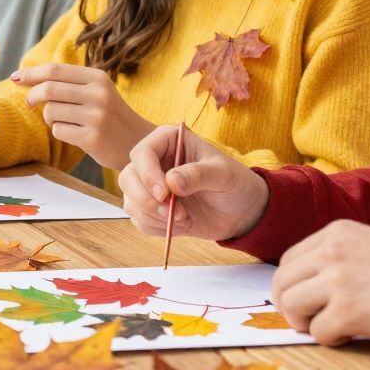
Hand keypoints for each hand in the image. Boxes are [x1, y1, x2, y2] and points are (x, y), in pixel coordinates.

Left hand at [11, 62, 154, 169]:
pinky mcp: (92, 138)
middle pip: (49, 89)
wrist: (139, 142)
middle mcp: (98, 94)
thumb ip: (67, 83)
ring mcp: (96, 116)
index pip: (55, 70)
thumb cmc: (109, 115)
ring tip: (63, 121)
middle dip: (32, 95)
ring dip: (48, 118)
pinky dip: (59, 132)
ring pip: (51, 111)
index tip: (15, 77)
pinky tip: (74, 134)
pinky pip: (58, 131)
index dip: (31, 73)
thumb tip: (24, 76)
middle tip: (29, 102)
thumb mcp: (97, 91)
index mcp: (98, 78)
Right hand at [118, 125, 268, 241]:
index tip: (165, 194)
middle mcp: (154, 162)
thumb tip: (171, 182)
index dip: (148, 174)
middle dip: (147, 200)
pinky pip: (139, 220)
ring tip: (184, 219)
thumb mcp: (223, 174)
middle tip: (173, 213)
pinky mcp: (151, 208)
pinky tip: (181, 225)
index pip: (142, 153)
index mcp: (168, 142)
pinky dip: (157, 227)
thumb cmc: (234, 183)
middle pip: (128, 178)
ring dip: (154, 216)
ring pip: (130, 200)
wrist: (240, 210)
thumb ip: (198, 175)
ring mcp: (150, 186)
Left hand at [272, 221, 369, 345]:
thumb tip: (309, 291)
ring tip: (333, 328)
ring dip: (307, 324)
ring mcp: (338, 280)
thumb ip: (341, 261)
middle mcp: (331, 251)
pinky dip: (331, 340)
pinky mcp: (349, 311)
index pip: (289, 260)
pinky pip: (318, 332)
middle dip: (290, 307)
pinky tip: (354, 336)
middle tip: (308, 323)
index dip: (291, 286)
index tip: (304, 302)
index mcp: (337, 233)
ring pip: (292, 306)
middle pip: (282, 283)